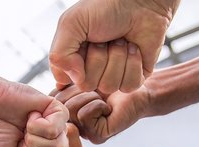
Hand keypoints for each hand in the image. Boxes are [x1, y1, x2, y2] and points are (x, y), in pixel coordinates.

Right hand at [50, 0, 177, 93]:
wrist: (139, 2)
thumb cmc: (105, 8)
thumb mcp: (71, 23)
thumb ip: (59, 54)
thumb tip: (76, 80)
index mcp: (72, 58)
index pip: (64, 80)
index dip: (74, 64)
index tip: (83, 44)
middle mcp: (91, 70)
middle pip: (87, 85)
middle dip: (98, 58)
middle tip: (104, 39)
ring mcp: (112, 75)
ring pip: (108, 86)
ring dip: (116, 58)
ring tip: (120, 41)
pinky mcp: (134, 78)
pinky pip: (128, 86)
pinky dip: (132, 63)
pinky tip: (133, 48)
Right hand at [53, 83, 150, 143]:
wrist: (138, 87)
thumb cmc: (111, 77)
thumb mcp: (80, 75)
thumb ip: (62, 81)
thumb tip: (54, 86)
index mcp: (63, 111)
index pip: (49, 99)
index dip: (65, 85)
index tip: (83, 83)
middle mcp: (71, 125)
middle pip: (58, 105)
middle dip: (78, 88)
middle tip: (96, 90)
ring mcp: (83, 133)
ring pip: (70, 110)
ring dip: (90, 95)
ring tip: (102, 97)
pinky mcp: (97, 136)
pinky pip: (84, 116)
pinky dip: (98, 104)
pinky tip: (108, 107)